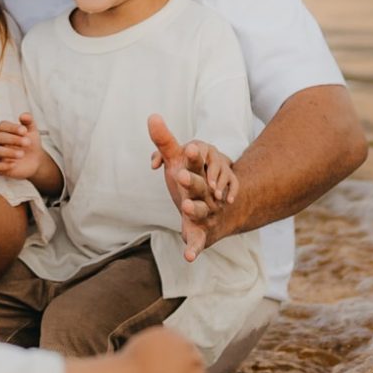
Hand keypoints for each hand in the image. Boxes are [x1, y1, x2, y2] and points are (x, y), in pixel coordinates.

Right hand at [0, 114, 47, 181]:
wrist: (35, 160)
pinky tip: (14, 164)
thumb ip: (28, 121)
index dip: (12, 127)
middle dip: (13, 139)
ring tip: (22, 154)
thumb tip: (23, 115)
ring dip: (8, 152)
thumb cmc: (30, 143)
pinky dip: (3, 165)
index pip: (2, 126)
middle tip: (28, 142)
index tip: (24, 131)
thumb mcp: (32, 131)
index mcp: (3, 131)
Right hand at [127, 326, 206, 372]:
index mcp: (166, 332)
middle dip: (187, 362)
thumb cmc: (127, 365)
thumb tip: (153, 353)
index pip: (179, 341)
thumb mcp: (138, 346)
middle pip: (191, 350)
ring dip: (194, 372)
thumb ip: (151, 346)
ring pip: (199, 362)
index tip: (173, 364)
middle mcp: (178, 341)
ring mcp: (185, 356)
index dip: (178, 353)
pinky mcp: (188, 371)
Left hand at [147, 115, 236, 261]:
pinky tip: (188, 257)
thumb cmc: (194, 180)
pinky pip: (198, 241)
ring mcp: (207, 212)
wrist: (220, 209)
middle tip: (179, 176)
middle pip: (200, 185)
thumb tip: (152, 116)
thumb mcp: (178, 161)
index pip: (198, 161)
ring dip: (195, 209)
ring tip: (186, 207)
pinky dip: (193, 248)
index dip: (194, 156)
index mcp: (199, 172)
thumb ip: (164, 141)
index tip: (189, 148)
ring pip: (202, 210)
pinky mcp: (203, 232)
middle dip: (192, 181)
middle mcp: (206, 191)